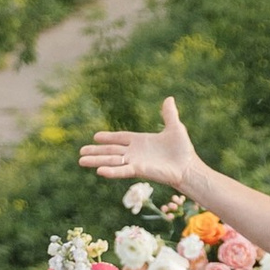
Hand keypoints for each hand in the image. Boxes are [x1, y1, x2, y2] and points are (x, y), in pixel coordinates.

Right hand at [81, 96, 200, 185]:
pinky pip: (122, 170)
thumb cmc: (182, 149)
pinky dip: (111, 171)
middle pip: (111, 151)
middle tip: (81, 152)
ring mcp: (135, 161)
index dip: (108, 138)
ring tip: (81, 161)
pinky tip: (99, 171)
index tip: (95, 137)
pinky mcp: (139, 170)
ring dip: (96, 161)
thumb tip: (169, 98)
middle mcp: (135, 152)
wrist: (188, 166)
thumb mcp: (175, 127)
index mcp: (140, 141)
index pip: (120, 138)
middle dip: (96, 151)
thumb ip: (169, 114)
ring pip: (111, 160)